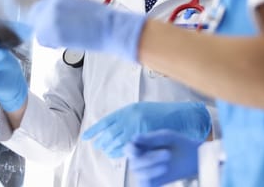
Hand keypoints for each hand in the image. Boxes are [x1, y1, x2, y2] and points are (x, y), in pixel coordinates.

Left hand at [28, 0, 145, 61]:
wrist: (110, 26)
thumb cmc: (100, 18)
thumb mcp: (78, 5)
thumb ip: (63, 10)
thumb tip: (57, 18)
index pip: (39, 7)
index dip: (41, 18)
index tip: (46, 26)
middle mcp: (52, 5)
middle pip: (34, 18)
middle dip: (41, 27)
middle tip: (53, 36)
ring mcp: (51, 19)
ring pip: (39, 32)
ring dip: (48, 37)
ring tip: (63, 40)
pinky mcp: (54, 32)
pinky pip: (44, 41)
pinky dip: (51, 44)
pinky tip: (63, 44)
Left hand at [82, 102, 209, 157]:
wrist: (178, 115)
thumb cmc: (158, 112)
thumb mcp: (139, 109)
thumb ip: (125, 116)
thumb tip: (110, 126)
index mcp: (127, 110)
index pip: (105, 121)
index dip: (94, 130)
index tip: (85, 136)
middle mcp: (130, 119)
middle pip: (109, 133)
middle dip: (102, 141)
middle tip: (98, 146)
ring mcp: (137, 129)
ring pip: (117, 142)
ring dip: (109, 148)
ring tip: (105, 151)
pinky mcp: (145, 138)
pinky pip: (128, 149)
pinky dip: (119, 152)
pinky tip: (115, 154)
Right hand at [124, 130, 202, 186]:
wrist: (193, 157)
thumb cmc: (178, 144)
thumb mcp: (166, 137)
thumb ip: (151, 138)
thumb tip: (134, 138)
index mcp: (141, 146)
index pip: (128, 149)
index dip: (130, 151)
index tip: (137, 150)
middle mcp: (141, 159)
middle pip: (134, 163)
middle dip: (149, 159)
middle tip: (167, 154)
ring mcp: (146, 172)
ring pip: (139, 174)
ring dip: (152, 169)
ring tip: (166, 165)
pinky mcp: (153, 183)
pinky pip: (145, 183)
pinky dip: (152, 178)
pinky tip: (163, 170)